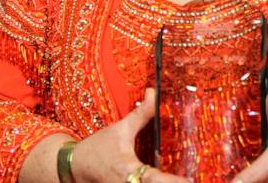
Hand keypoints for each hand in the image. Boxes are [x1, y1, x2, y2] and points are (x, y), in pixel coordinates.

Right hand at [72, 88, 188, 182]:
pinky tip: (168, 179)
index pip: (154, 179)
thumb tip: (153, 93)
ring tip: (183, 180)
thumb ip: (141, 115)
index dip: (172, 182)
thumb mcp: (121, 129)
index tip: (189, 180)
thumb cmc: (98, 148)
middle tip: (192, 179)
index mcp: (128, 171)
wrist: (75, 165)